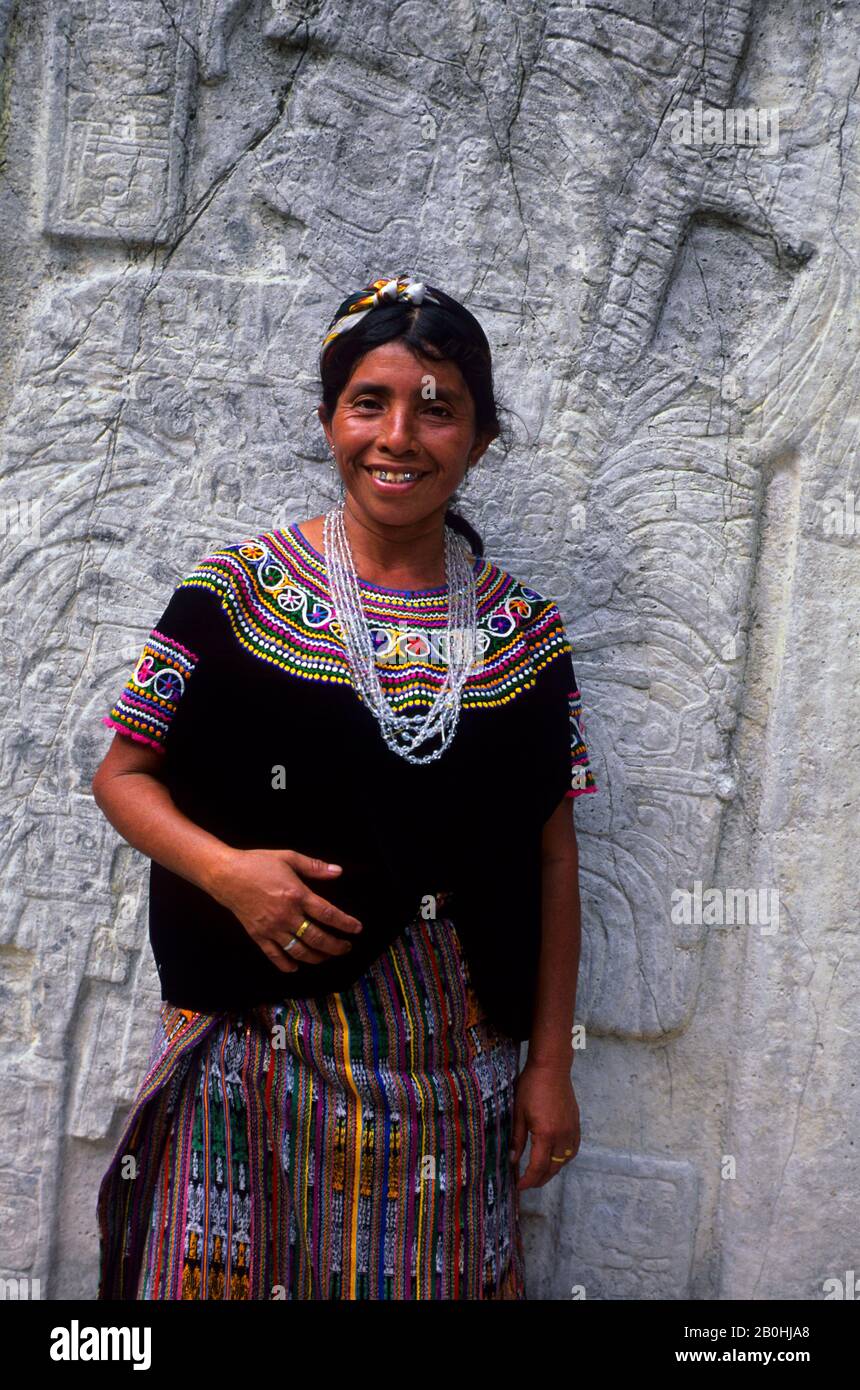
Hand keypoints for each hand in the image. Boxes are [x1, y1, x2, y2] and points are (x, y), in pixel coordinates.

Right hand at [208, 848, 362, 972]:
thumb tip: (339, 871)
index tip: (357, 929)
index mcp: (296, 895)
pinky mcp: (258, 936)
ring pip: (299, 951)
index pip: (328, 914)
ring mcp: (272, 928)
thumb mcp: (288, 857)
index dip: (345, 924)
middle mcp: (286, 915)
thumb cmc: (258, 863)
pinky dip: (287, 965)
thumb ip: (315, 867)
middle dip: (336, 946)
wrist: (226, 874)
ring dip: (317, 957)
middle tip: (346, 948)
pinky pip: (275, 956)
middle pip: (317, 938)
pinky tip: (297, 967)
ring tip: (327, 957)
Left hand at [509, 1058, 580, 1189]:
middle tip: (527, 1183)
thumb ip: (517, 1139)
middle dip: (539, 1180)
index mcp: (546, 1134)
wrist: (552, 1068)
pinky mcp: (576, 1125)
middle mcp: (562, 1136)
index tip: (519, 1186)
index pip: (538, 1167)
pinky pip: (572, 1150)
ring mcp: (572, 1131)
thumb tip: (513, 1161)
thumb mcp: (518, 1113)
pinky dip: (563, 1159)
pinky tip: (555, 1158)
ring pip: (564, 1161)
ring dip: (552, 1170)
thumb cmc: (531, 1086)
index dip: (528, 1180)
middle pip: (553, 1168)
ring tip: (539, 1174)